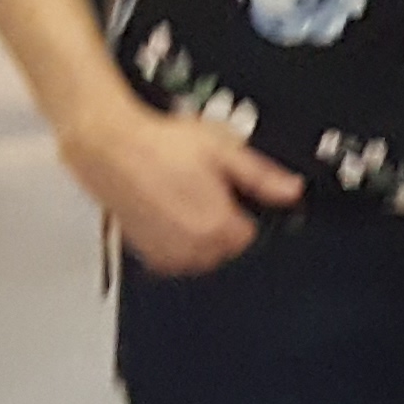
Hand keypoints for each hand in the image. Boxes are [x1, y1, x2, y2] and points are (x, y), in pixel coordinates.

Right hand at [61, 98, 306, 276]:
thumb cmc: (160, 145)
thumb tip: (292, 191)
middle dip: (222, 223)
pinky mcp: (147, 254)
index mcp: (217, 225)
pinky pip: (175, 259)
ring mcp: (167, 254)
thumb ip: (262, 176)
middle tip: (205, 190)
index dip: (243, 211)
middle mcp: (193, 247)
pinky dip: (177, 241)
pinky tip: (168, 212)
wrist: (111, 147)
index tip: (232, 195)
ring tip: (184, 197)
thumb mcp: (224, 150)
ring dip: (200, 235)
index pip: (250, 236)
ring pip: (201, 256)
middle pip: (227, 249)